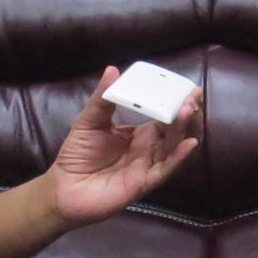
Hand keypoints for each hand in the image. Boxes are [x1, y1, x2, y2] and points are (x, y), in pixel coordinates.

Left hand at [48, 67, 203, 227]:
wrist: (64, 188)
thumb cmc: (77, 155)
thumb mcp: (89, 120)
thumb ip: (102, 98)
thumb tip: (112, 69)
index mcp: (139, 134)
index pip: (163, 116)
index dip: (175, 103)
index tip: (188, 88)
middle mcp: (148, 149)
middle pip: (174, 130)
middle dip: (185, 113)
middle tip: (192, 97)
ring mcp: (148, 166)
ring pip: (173, 147)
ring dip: (183, 129)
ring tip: (188, 110)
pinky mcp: (143, 182)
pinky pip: (164, 170)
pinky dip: (178, 157)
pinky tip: (189, 143)